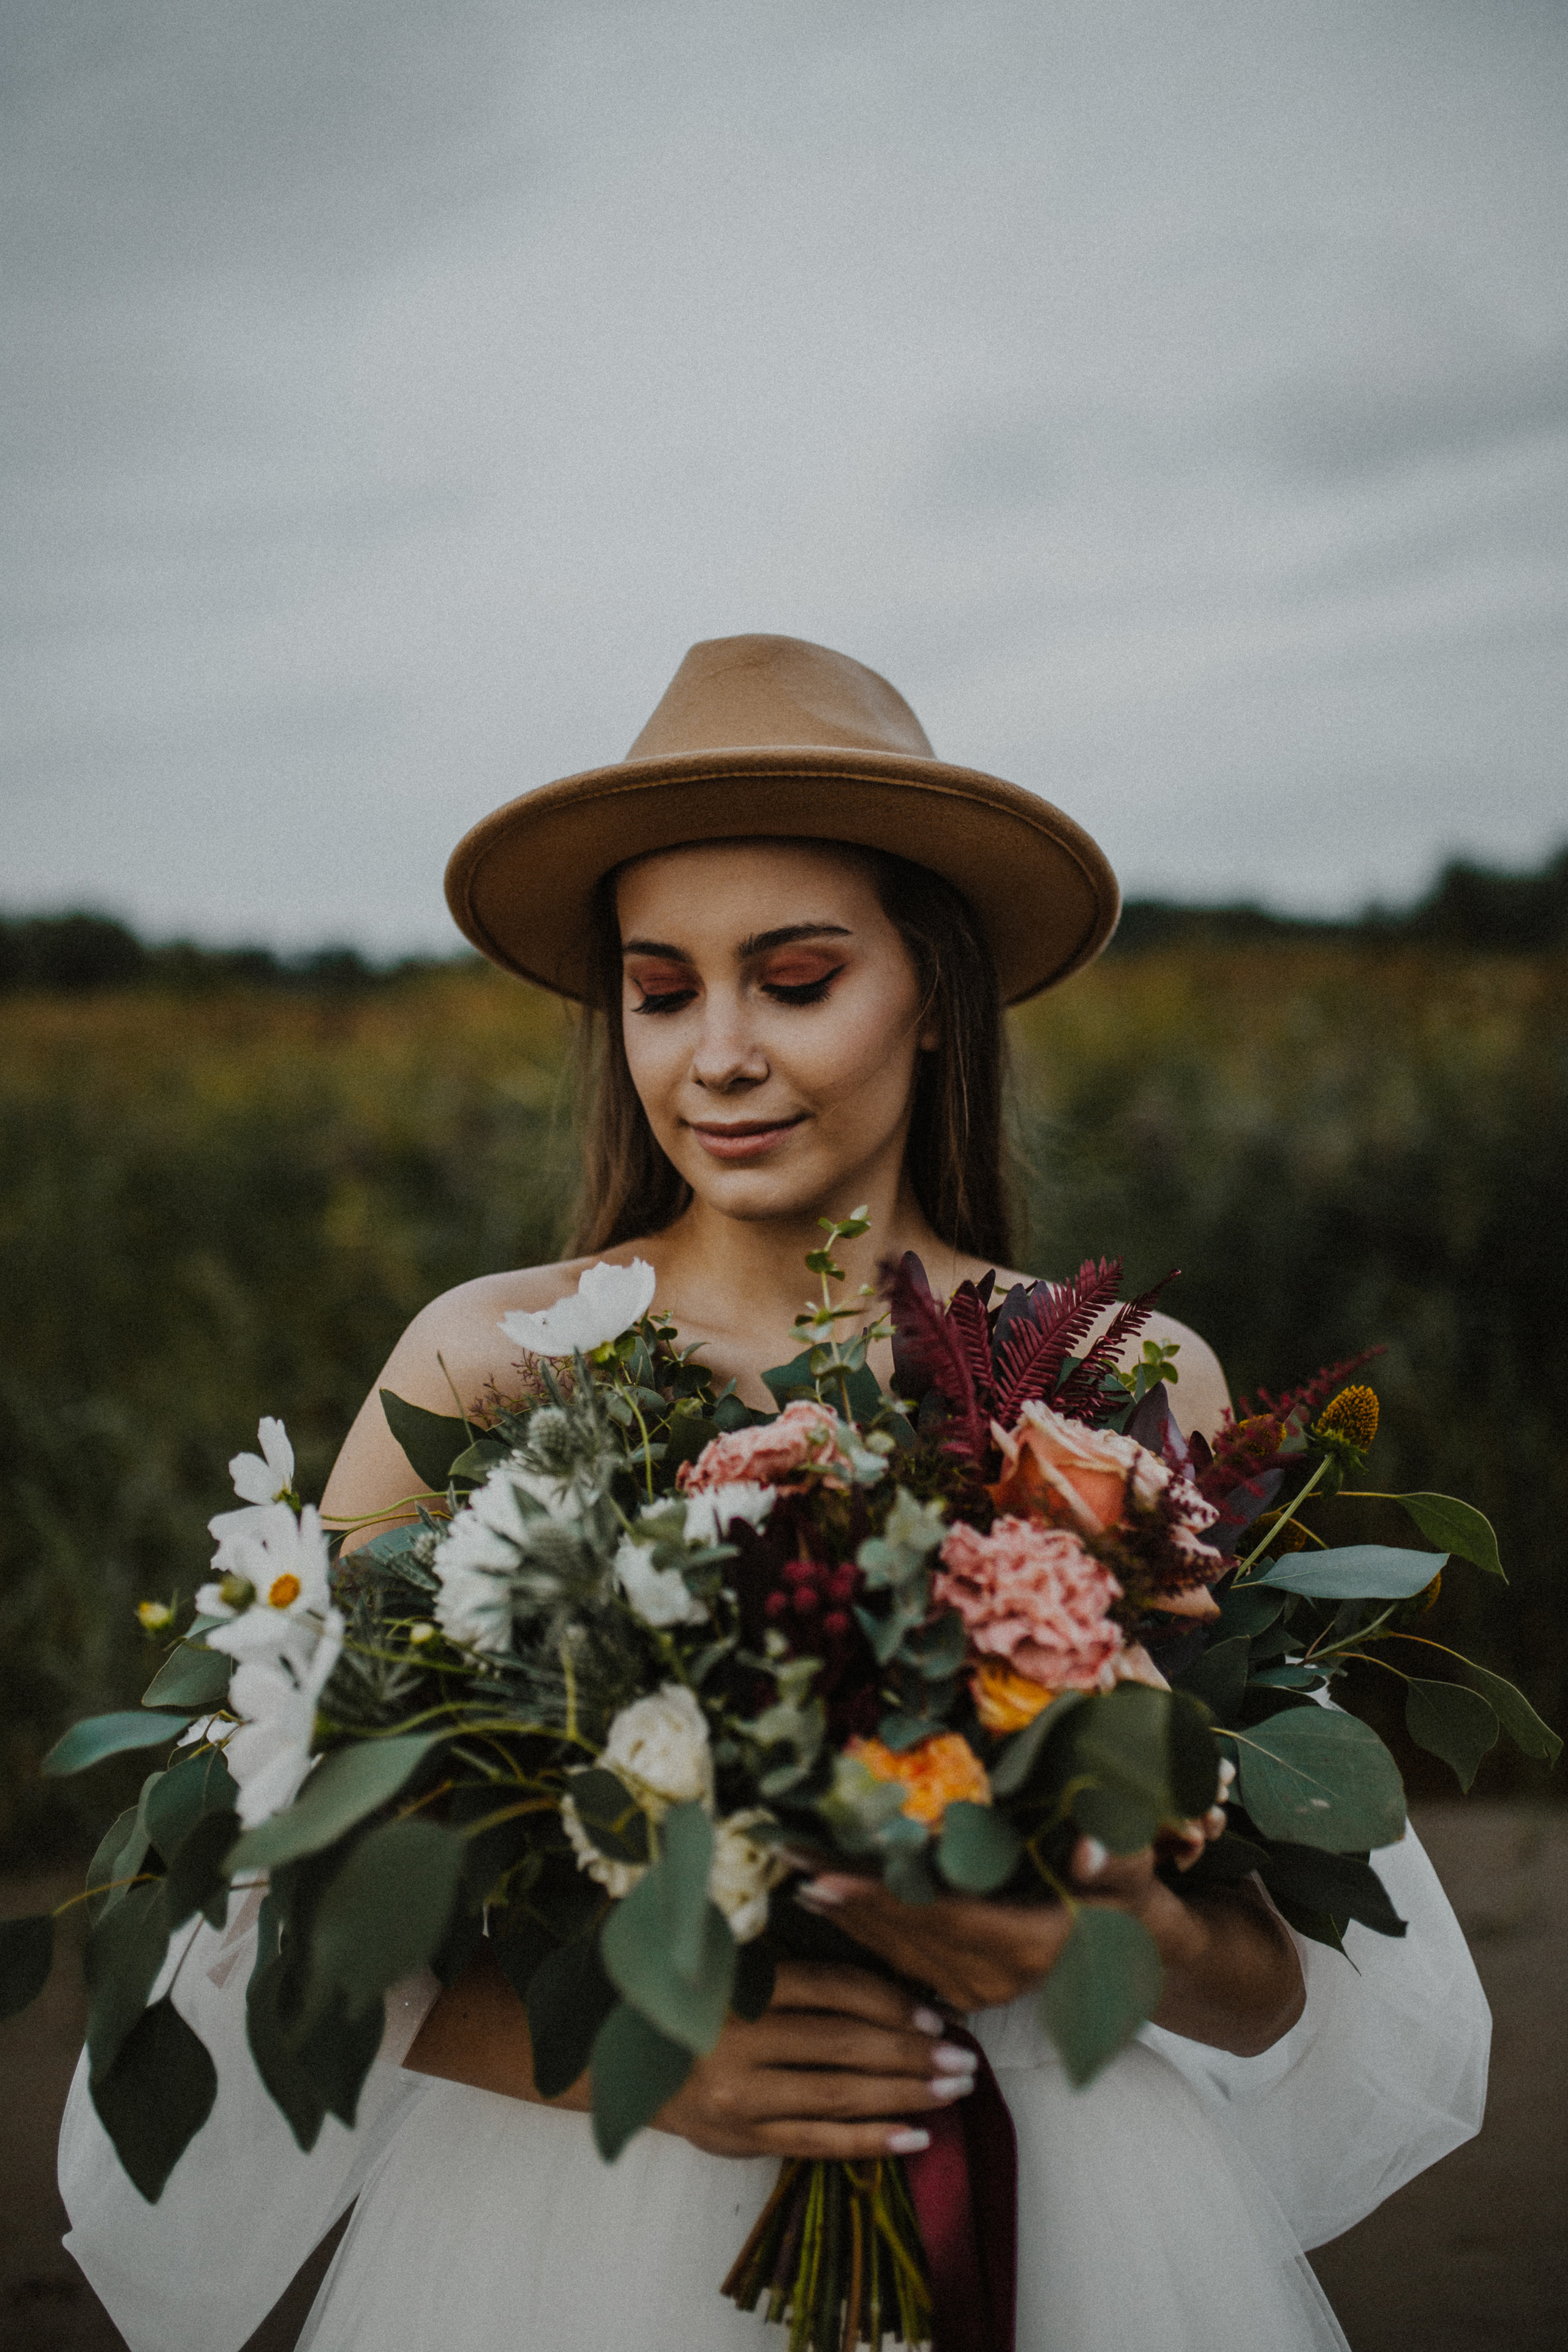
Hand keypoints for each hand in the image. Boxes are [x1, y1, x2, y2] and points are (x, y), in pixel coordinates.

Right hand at [653, 1959, 978, 2160]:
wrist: (635, 2068)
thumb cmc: (706, 2014)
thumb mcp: (741, 1978)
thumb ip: (802, 1980)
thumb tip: (897, 1993)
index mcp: (745, 1985)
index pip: (832, 1988)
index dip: (889, 2000)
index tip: (935, 2015)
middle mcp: (742, 2039)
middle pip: (845, 2045)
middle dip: (913, 2053)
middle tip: (964, 2060)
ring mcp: (743, 2094)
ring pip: (839, 2095)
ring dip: (905, 2095)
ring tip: (954, 2093)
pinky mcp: (744, 2139)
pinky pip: (818, 2142)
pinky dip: (870, 2141)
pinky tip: (915, 2137)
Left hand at [793, 1836, 1199, 2010]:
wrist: (1143, 1957)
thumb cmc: (1136, 1902)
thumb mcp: (1137, 1875)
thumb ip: (1117, 1860)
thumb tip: (1089, 1851)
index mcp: (1030, 1947)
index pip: (941, 1917)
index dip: (882, 1896)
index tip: (826, 1872)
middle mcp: (997, 1978)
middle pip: (905, 1933)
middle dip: (843, 1896)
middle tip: (784, 1855)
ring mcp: (979, 1990)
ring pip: (896, 1951)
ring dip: (843, 1913)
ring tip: (791, 1871)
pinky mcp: (966, 1990)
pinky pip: (902, 1962)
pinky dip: (863, 1931)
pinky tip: (826, 1904)